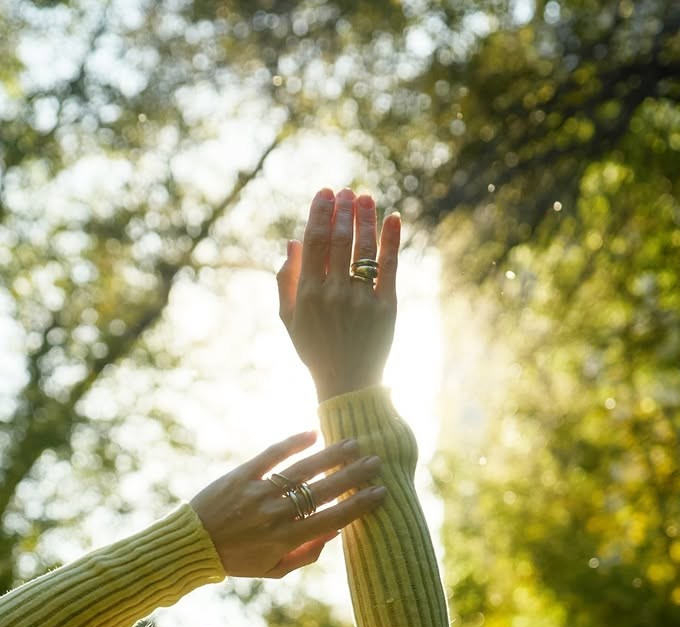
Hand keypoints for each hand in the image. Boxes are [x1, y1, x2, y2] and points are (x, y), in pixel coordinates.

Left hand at [189, 432, 384, 578]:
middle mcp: (276, 514)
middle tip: (376, 463)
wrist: (193, 546)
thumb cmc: (236, 560)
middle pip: (323, 491)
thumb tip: (335, 533)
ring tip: (353, 444)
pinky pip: (271, 456)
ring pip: (302, 470)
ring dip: (331, 456)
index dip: (359, 506)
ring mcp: (259, 492)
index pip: (332, 519)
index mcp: (286, 539)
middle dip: (353, 476)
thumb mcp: (273, 570)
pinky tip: (313, 433)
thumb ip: (305, 554)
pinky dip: (292, 443)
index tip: (380, 494)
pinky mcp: (242, 475)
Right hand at [277, 188, 400, 402]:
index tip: (325, 192)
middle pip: (339, 241)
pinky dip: (392, 240)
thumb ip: (286, 281)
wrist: (347, 382)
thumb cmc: (315, 349)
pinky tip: (393, 218)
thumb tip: (292, 242)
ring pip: (364, 249)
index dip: (319, 213)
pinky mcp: (386, 308)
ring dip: (365, 219)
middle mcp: (334, 294)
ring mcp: (361, 301)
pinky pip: (390, 267)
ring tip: (365, 198)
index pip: (314, 243)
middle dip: (342, 211)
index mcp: (309, 294)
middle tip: (346, 191)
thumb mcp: (290, 319)